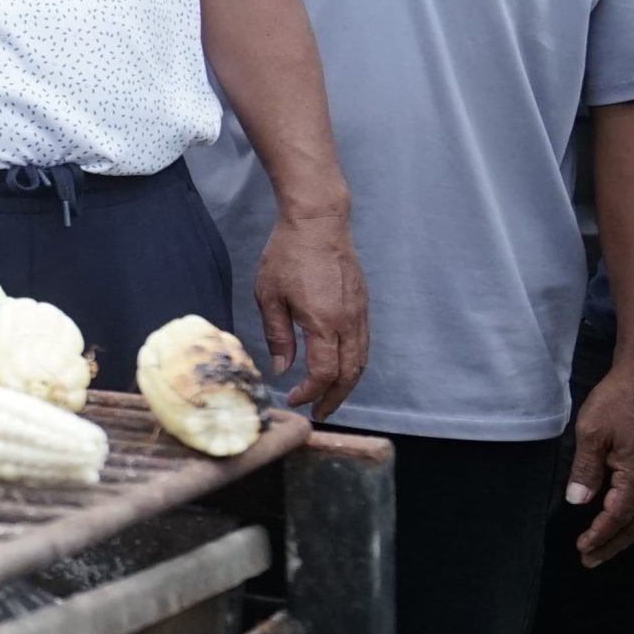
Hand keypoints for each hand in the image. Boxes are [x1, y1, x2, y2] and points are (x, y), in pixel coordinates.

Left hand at [252, 208, 367, 419]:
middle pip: (350, 373)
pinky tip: (339, 368)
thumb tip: (282, 368)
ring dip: (348, 384)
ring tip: (330, 397)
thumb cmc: (288, 254)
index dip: (311, 392)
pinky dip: (354, 363)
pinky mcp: (362, 304)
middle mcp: (349, 322)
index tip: (295, 400)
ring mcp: (360, 313)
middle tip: (320, 412)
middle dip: (335, 398)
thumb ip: (278, 336)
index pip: (324, 372)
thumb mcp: (269, 296)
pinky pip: (363, 343)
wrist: (318, 221)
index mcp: (324, 323)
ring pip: (361, 360)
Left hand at [571, 354, 633, 565]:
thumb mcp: (591, 432)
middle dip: (613, 545)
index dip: (600, 535)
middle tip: (590, 560)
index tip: (582, 548)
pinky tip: (616, 521)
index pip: (618, 515)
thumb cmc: (617, 402)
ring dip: (622, 535)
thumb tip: (577, 501)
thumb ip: (585, 469)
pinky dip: (630, 519)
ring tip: (599, 549)